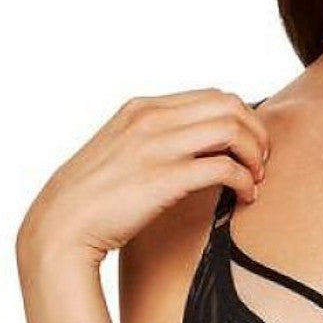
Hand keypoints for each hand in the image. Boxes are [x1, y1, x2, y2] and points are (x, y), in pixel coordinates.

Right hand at [17, 89, 270, 269]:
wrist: (62, 227)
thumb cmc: (94, 197)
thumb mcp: (122, 149)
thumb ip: (156, 138)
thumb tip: (200, 144)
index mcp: (142, 108)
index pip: (212, 95)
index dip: (242, 118)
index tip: (249, 144)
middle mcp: (151, 119)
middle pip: (230, 105)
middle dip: (256, 132)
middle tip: (261, 161)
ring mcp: (157, 146)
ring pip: (232, 130)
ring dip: (255, 155)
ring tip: (256, 178)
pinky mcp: (164, 178)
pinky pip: (225, 168)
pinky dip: (245, 181)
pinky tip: (245, 197)